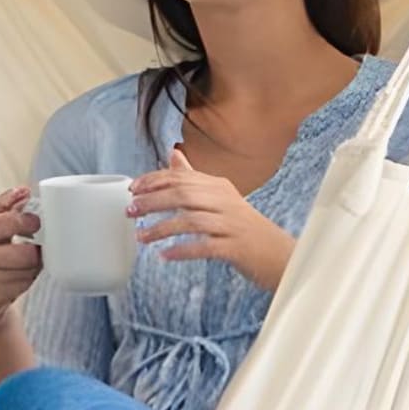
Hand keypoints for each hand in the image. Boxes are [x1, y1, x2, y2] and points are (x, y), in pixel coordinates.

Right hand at [0, 185, 41, 328]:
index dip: (29, 222)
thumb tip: (23, 190)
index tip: (34, 223)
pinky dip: (27, 281)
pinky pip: (24, 285)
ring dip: (32, 267)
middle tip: (32, 247)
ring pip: (28, 270)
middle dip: (34, 251)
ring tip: (22, 264)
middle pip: (26, 253)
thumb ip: (5, 206)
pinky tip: (17, 278)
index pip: (12, 221)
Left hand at [128, 145, 297, 290]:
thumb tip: (172, 154)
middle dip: (152, 202)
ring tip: (141, 237)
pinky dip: (182, 250)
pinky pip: (204, 247)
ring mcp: (231, 224)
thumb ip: (194, 178)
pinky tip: (165, 255)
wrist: (278, 254)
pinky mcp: (235, 248)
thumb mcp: (220, 197)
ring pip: (191, 221)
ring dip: (161, 229)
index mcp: (219, 186)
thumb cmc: (243, 227)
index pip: (181, 177)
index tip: (132, 189)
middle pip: (183, 195)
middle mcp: (226, 201)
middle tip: (130, 210)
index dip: (153, 181)